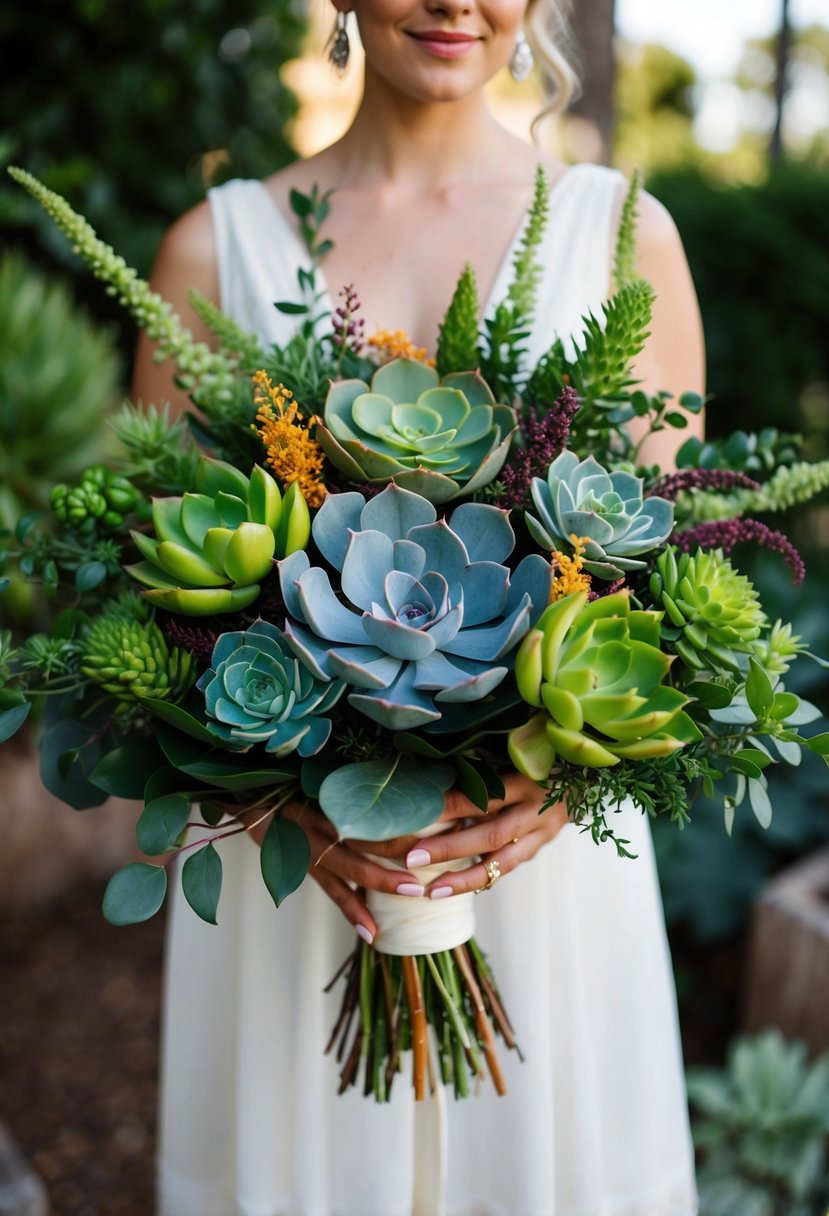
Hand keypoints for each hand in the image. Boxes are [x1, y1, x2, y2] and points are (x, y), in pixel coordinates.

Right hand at [239, 800, 425, 943]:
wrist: (250, 799)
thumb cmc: (293, 784)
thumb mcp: (322, 777)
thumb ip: (355, 785)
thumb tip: (398, 784)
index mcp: (333, 797)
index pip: (373, 804)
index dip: (404, 811)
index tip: (437, 813)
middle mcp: (325, 821)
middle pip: (369, 835)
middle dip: (404, 850)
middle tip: (437, 856)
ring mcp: (314, 846)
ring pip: (353, 866)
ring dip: (384, 882)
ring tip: (414, 893)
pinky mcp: (305, 866)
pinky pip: (333, 891)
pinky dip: (353, 910)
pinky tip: (372, 932)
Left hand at [414, 772, 567, 898]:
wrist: (579, 783)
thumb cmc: (535, 763)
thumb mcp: (514, 756)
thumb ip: (483, 761)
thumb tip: (439, 763)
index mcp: (527, 781)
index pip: (486, 796)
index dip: (453, 805)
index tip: (420, 812)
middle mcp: (536, 812)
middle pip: (492, 834)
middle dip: (451, 848)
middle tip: (413, 857)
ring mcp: (540, 836)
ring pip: (502, 863)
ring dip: (464, 879)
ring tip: (432, 890)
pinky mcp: (537, 851)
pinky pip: (506, 870)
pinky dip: (479, 880)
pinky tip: (451, 890)